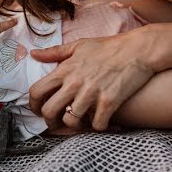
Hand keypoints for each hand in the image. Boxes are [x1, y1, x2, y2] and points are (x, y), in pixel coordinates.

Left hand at [28, 33, 155, 130]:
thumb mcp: (79, 45)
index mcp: (65, 70)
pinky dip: (98, 126)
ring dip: (75, 124)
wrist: (138, 49)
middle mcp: (75, 83)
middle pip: (49, 111)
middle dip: (49, 121)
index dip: (33, 105)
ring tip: (80, 120)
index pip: (36, 91)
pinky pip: (97, 124)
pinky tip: (100, 120)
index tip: (38, 109)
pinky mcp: (109, 102)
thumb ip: (54, 52)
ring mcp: (92, 93)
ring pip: (71, 121)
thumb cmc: (108, 47)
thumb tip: (34, 54)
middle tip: (56, 121)